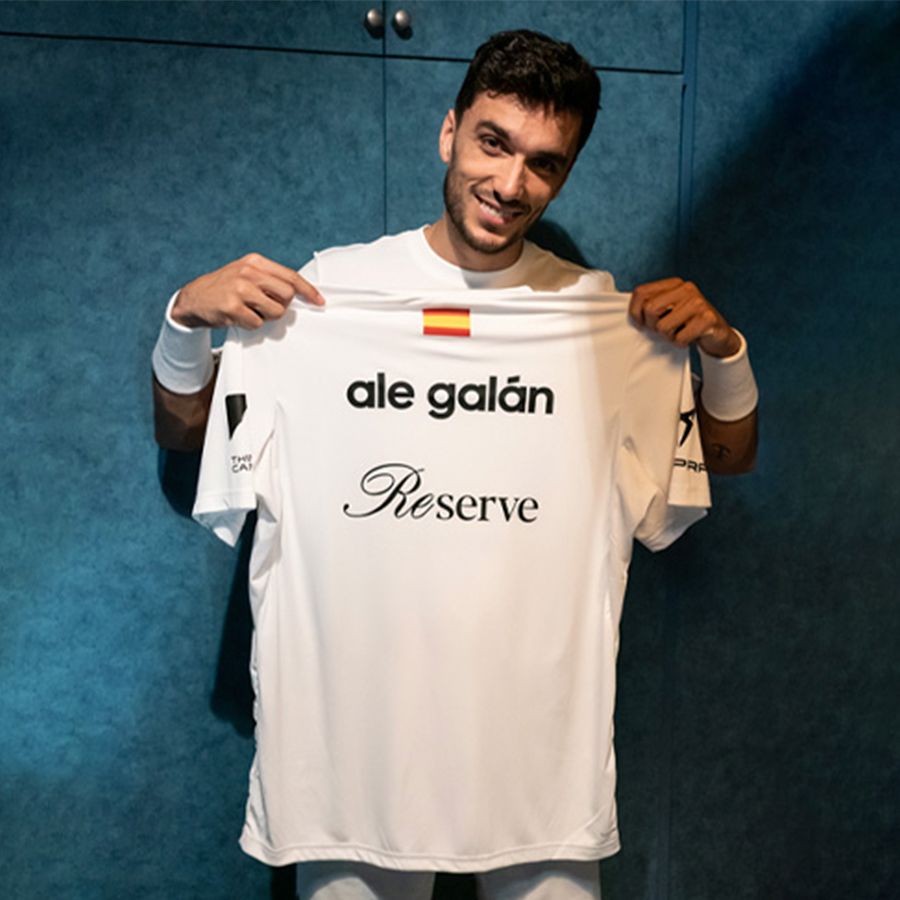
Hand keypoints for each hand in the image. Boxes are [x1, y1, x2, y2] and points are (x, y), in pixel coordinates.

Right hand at [171, 253, 323, 328]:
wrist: (193, 298)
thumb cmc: (225, 288)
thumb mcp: (245, 273)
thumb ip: (269, 279)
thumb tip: (298, 293)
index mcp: (255, 262)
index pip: (290, 276)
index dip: (308, 290)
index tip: (319, 301)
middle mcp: (248, 272)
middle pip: (287, 295)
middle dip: (282, 306)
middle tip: (266, 307)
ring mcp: (239, 289)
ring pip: (276, 311)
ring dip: (267, 317)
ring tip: (251, 311)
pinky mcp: (232, 307)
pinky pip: (257, 323)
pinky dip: (252, 324)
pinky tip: (239, 317)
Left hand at [629, 278, 739, 357]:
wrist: (718, 333)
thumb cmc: (687, 322)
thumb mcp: (668, 309)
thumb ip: (651, 305)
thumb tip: (627, 311)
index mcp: (674, 283)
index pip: (640, 292)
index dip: (635, 312)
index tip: (641, 323)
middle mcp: (686, 288)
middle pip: (650, 309)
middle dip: (653, 326)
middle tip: (664, 330)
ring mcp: (698, 302)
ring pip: (663, 327)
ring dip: (668, 336)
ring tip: (678, 332)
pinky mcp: (707, 318)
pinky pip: (679, 338)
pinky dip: (680, 343)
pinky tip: (689, 337)